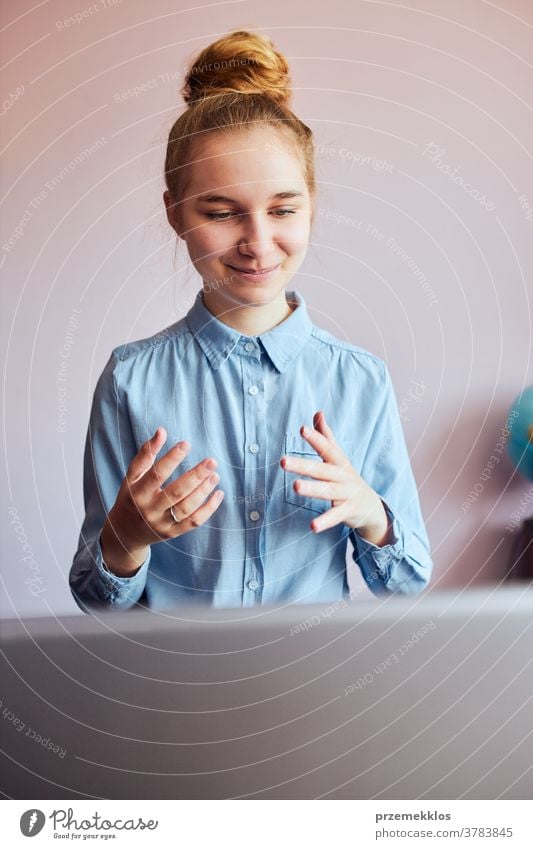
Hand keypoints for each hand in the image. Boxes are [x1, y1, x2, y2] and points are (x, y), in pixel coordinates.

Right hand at [101, 427, 223, 575]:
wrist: (125, 533)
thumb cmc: (131, 498)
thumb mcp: (132, 477)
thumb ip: (146, 454)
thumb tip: (161, 431)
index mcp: (137, 493)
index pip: (156, 474)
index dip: (171, 458)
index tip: (186, 444)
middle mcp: (149, 510)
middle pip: (176, 492)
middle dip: (196, 476)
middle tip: (211, 461)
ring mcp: (162, 523)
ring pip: (187, 508)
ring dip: (203, 490)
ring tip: (215, 475)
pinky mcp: (173, 533)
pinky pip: (194, 522)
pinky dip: (208, 509)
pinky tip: (218, 494)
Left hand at [280, 411, 393, 545]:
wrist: (371, 506)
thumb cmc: (348, 478)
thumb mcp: (339, 457)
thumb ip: (326, 437)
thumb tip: (318, 412)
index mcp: (339, 462)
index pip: (327, 447)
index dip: (315, 438)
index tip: (302, 429)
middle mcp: (343, 476)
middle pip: (322, 469)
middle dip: (303, 464)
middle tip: (283, 461)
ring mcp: (347, 494)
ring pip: (328, 491)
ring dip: (312, 489)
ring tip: (295, 487)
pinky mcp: (348, 511)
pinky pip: (336, 516)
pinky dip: (325, 521)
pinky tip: (312, 526)